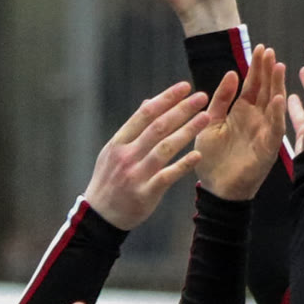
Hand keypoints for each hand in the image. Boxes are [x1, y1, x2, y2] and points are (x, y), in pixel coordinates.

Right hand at [84, 82, 208, 228]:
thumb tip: (149, 101)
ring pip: (165, 148)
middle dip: (181, 110)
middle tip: (200, 97)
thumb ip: (133, 128)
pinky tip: (197, 155)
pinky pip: (167, 176)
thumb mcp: (113, 151)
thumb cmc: (108, 180)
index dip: (166, 98)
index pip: (145, 114)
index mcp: (119, 142)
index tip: (184, 87)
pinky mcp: (145, 194)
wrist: (99, 216)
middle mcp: (127, 155)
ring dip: (187, 131)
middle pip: (158, 127)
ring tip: (205, 117)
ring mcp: (136, 175)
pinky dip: (183, 165)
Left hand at [194, 46, 287, 199]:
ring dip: (277, 86)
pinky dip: (277, 114)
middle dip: (268, 70)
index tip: (261, 47)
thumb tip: (231, 73)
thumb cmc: (211, 158)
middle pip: (265, 90)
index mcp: (242, 112)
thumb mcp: (210, 122)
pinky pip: (274, 129)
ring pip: (273, 105)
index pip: (253, 85)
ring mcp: (263, 133)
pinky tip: (278, 99)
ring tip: (279, 66)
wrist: (214, 189)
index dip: (257, 67)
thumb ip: (220, 99)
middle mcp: (256, 119)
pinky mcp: (267, 149)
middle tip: (270, 50)